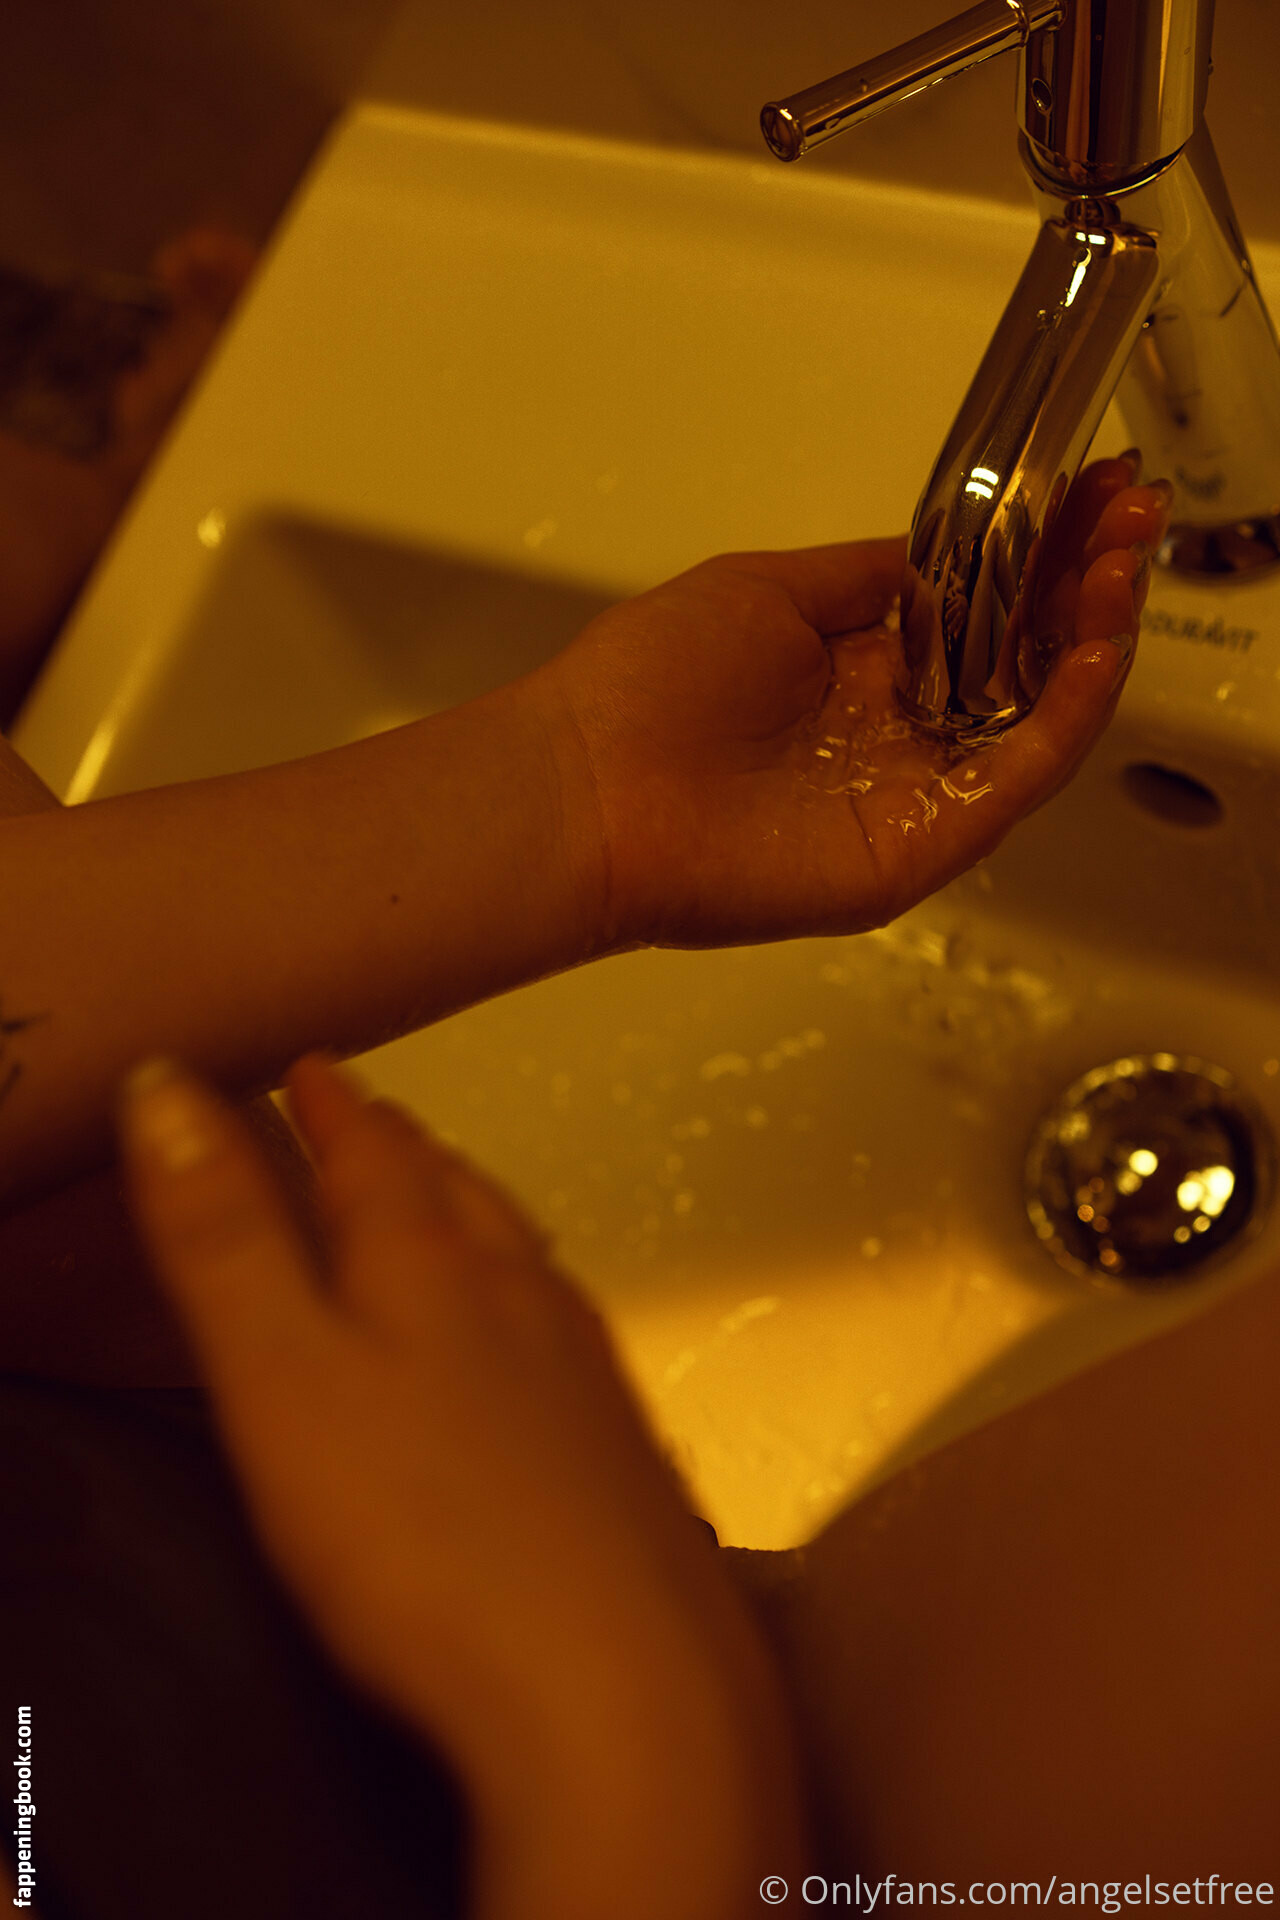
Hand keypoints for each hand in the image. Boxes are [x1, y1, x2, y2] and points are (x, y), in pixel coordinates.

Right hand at [117, 1052, 806, 1919]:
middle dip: (402, 1150)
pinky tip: (539, 1342)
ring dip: (474, 1214)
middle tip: (370, 1116)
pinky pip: (569, 1337)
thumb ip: (225, 1240)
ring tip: (451, 1199)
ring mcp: (590, 1379)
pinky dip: (531, 1302)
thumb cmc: (421, 1536)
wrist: (618, 1687)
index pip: (373, 1159)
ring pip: (522, 1260)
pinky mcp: (630, 1461)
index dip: (332, 1108)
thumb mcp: (281, 1380)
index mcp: (432, 1270)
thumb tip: (170, 1085)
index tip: (309, 1065)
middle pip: (457, 1197)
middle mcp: (523, 1300)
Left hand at [536, 456, 1169, 947]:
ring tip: (1129, 563)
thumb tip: (943, 549)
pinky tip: (1097, 643)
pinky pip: (1015, 779)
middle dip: (1085, 586)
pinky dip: (1069, 713)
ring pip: (1036, 720)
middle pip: (1022, 665)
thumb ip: (867, 579)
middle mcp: (893, 737)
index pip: (978, 616)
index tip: (1091, 495)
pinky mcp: (920, 847)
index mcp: (854, 675)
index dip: (1039, 557)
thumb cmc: (647, 686)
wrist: (590, 787)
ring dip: (1096, 639)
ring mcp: (911, 795)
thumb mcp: (768, 591)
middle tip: (1134, 516)